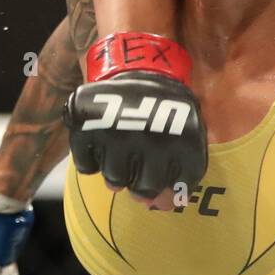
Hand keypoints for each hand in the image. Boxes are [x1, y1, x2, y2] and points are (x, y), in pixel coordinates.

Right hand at [66, 32, 207, 200]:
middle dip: (141, 182)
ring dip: (117, 170)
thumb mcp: (187, 133)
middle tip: (140, 161)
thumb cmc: (166, 108)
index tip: (166, 169)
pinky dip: (92, 159)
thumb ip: (181, 173)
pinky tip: (104, 139)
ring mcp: (119, 134)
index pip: (179, 188)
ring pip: (114, 182)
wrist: (136, 67)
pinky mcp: (88, 129)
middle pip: (143, 191)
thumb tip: (162, 207)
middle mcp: (154, 139)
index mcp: (185, 141)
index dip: (170, 186)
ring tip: (123, 147)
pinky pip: (87, 167)